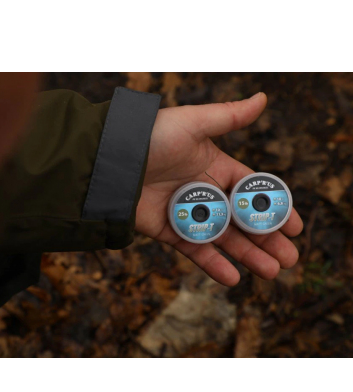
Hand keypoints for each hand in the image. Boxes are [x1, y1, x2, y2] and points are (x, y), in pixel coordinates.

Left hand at [136, 93, 302, 285]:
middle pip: (242, 220)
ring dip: (248, 256)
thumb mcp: (193, 123)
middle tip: (290, 259)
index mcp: (215, 167)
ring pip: (223, 239)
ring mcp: (187, 214)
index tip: (294, 226)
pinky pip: (195, 250)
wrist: (111, 162)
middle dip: (267, 239)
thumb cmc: (152, 137)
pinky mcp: (168, 231)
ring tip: (271, 272)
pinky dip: (213, 265)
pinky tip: (234, 279)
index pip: (251, 192)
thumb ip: (228, 117)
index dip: (274, 209)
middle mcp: (204, 192)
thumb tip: (263, 97)